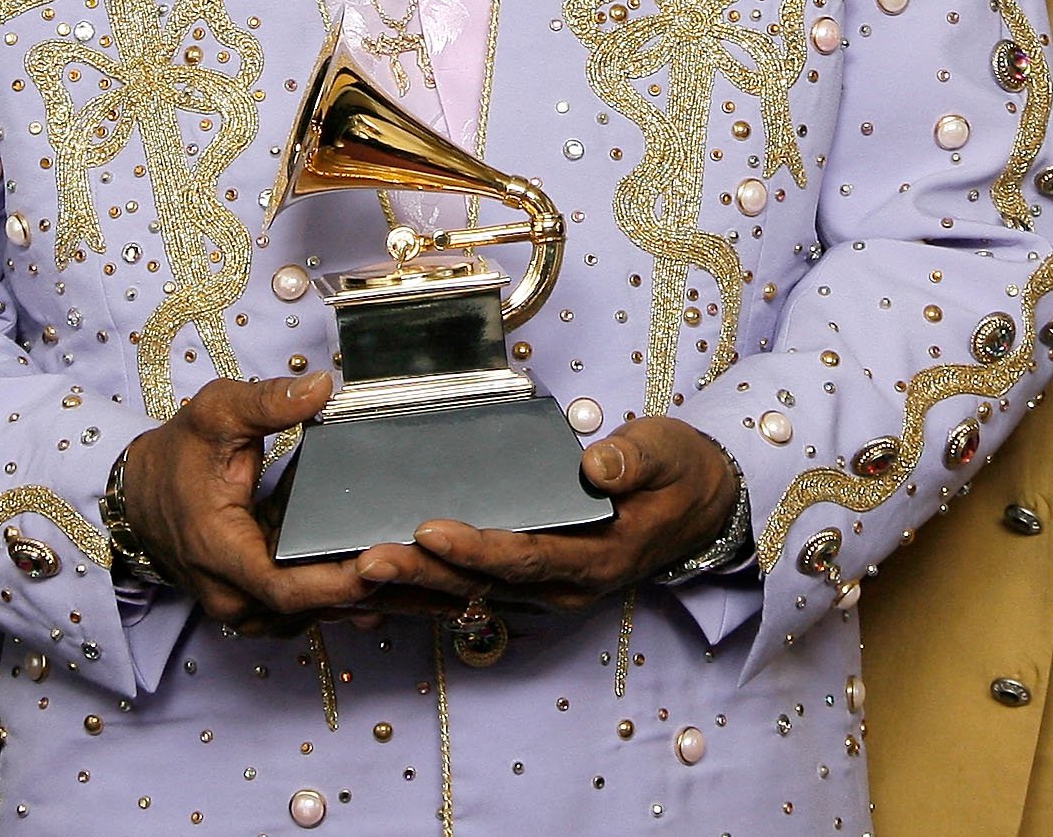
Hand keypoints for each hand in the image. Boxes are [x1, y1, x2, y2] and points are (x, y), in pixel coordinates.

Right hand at [113, 372, 382, 635]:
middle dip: (360, 591)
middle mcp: (228, 594)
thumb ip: (267, 402)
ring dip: (351, 598)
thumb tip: (321, 387)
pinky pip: (297, 611)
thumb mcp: (216, 414)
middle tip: (414, 563)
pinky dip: (332, 597)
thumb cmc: (176, 454)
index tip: (383, 562)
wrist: (136, 492)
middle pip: (305, 609)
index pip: (286, 588)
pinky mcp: (248, 603)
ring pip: (305, 617)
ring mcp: (238, 605)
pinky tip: (370, 570)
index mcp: (219, 552)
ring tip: (403, 567)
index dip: (337, 582)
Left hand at [353, 417, 742, 615]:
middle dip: (422, 576)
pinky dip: (424, 594)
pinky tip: (381, 586)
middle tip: (365, 560)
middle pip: (482, 587)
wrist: (698, 509)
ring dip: (412, 590)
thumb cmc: (677, 475)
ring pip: (467, 598)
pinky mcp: (529, 585)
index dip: (476, 549)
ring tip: (354, 573)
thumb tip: (596, 465)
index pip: (526, 557)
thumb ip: (632, 460)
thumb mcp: (667, 453)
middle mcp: (565, 587)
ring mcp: (545, 593)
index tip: (429, 530)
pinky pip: (469, 596)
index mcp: (597, 557)